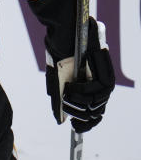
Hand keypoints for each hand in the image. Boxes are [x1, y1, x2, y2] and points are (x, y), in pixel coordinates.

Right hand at [46, 18, 115, 132]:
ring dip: (79, 102)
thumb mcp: (55, 80)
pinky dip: (81, 91)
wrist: (62, 31)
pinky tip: (70, 87)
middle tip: (68, 110)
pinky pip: (97, 88)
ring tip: (66, 96)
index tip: (77, 128)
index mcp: (91, 85)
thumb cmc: (58, 51)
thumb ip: (58, 99)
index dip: (90, 122)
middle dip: (82, 114)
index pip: (97, 110)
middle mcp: (100, 81)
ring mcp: (103, 75)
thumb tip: (59, 120)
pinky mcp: (103, 69)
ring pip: (98, 101)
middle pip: (99, 109)